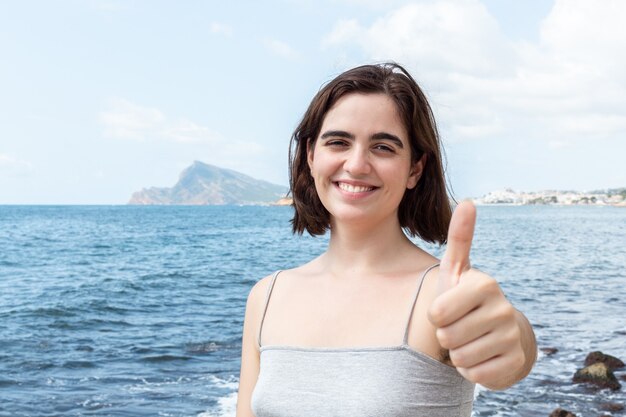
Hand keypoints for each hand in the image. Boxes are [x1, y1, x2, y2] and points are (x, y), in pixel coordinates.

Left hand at [427, 201, 526, 388]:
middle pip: (447, 337)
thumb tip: (468, 201)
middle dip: (446, 336)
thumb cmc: (464, 300)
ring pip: (460, 358)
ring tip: (469, 340)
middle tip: (460, 326)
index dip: (436, 316)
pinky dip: (472, 371)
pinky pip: (475, 376)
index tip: (448, 308)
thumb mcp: (457, 271)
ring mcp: (512, 337)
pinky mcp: (515, 363)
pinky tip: (481, 356)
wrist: (496, 334)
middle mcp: (503, 308)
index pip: (436, 313)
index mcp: (484, 283)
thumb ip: (459, 238)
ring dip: (458, 354)